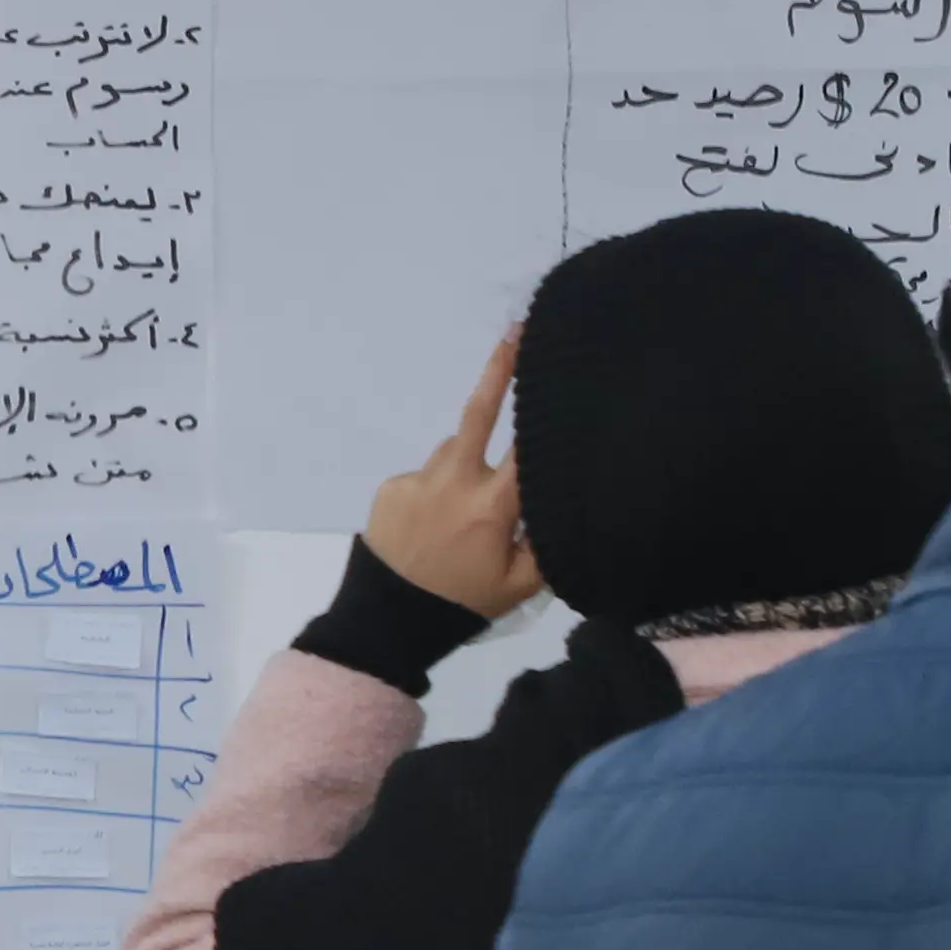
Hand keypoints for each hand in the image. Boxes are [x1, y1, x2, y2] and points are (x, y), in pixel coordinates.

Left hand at [361, 333, 542, 619]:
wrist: (387, 616)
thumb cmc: (464, 600)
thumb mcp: (522, 583)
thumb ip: (549, 540)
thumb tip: (563, 501)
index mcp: (494, 505)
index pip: (526, 446)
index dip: (544, 411)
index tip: (557, 373)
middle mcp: (455, 481)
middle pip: (478, 414)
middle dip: (498, 371)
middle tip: (514, 333)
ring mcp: (419, 479)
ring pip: (454, 454)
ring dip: (466, 468)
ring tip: (462, 516)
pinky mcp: (391, 486)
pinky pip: (425, 476)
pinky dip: (435, 490)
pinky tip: (432, 525)